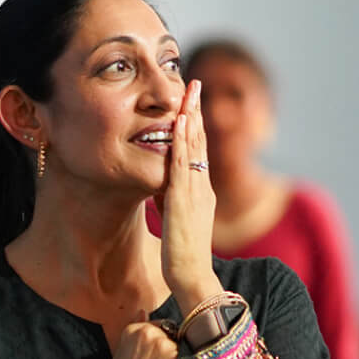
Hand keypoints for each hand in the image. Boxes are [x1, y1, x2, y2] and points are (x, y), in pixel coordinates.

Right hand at [104, 321, 185, 358]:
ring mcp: (163, 342)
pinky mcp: (177, 357)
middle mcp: (147, 331)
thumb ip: (134, 334)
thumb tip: (143, 311)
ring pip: (184, 348)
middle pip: (173, 335)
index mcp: (131, 330)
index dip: (160, 350)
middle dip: (172, 353)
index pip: (159, 329)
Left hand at [156, 79, 221, 303]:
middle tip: (194, 82)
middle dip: (196, 110)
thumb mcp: (175, 219)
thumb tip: (157, 188)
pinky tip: (180, 122)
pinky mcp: (183, 199)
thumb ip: (169, 201)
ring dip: (191, 117)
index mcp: (201, 191)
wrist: (191, 276)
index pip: (199, 151)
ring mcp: (195, 191)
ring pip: (194, 147)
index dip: (195, 124)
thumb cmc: (181, 254)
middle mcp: (202, 187)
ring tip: (189, 91)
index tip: (190, 101)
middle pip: (200, 141)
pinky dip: (183, 141)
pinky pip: (183, 163)